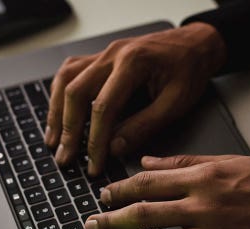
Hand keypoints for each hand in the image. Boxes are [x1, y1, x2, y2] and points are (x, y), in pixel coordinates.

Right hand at [44, 23, 226, 175]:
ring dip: (57, 112)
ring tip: (54, 140)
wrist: (196, 45)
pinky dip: (60, 94)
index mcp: (133, 63)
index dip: (95, 140)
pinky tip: (58, 113)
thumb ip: (144, 126)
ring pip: (66, 80)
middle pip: (76, 92)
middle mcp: (113, 55)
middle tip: (65, 158)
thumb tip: (115, 148)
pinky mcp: (101, 58)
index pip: (103, 106)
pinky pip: (71, 72)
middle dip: (68, 130)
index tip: (93, 163)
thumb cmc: (190, 69)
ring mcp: (104, 54)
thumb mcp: (176, 103)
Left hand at [83, 155, 249, 228]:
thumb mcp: (229, 160)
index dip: (119, 190)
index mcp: (204, 178)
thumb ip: (184, 161)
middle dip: (112, 221)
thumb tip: (148, 161)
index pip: (148, 183)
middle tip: (93, 226)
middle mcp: (206, 207)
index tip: (104, 196)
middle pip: (146, 215)